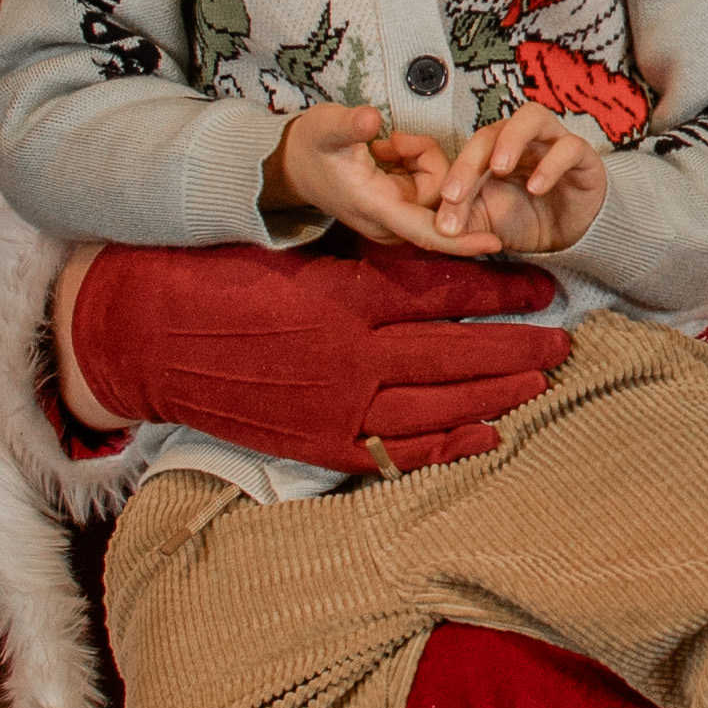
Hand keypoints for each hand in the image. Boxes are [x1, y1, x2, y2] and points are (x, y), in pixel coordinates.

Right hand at [62, 238, 573, 474]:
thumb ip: (362, 262)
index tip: (545, 284)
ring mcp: (337, 408)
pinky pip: (399, 452)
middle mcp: (352, 357)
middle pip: (460, 354)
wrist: (141, 339)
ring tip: (539, 384)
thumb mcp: (293, 255)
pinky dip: (449, 446)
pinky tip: (488, 435)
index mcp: (346, 296)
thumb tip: (433, 256)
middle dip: (521, 349)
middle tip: (565, 342)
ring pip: (441, 407)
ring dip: (497, 396)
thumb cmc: (212, 281)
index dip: (504, 288)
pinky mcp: (320, 445)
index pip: (448, 290)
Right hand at [267, 101, 452, 249]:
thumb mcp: (326, 127)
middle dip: (428, 162)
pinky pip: (426, 183)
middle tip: (392, 140)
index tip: (495, 242)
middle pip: (438, 198)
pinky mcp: (399, 205)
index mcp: (376, 208)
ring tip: (384, 144)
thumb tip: (373, 119)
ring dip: (419, 159)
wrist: (292, 163)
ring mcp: (396, 214)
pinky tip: (387, 151)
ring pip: (436, 187)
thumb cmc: (311, 146)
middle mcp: (390, 221)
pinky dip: (415, 162)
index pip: (426, 233)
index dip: (462, 240)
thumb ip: (349, 125)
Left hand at [395, 107, 610, 257]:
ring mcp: (552, 142)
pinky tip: (537, 188)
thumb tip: (439, 227)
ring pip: (532, 117)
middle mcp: (521, 138)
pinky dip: (551, 164)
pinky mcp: (582, 155)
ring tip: (500, 168)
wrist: (569, 235)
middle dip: (471, 162)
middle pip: (491, 131)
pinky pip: (569, 146)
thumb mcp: (486, 222)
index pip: (467, 153)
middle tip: (456, 194)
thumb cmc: (525, 218)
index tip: (445, 204)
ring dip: (511, 139)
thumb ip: (463, 220)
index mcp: (493, 150)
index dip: (454, 176)